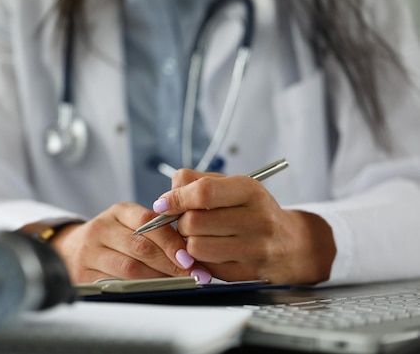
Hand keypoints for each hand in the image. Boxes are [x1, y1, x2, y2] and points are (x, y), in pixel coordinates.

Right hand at [48, 202, 211, 283]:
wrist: (71, 248)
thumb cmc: (113, 236)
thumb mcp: (130, 222)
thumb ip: (156, 229)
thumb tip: (191, 250)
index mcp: (118, 212)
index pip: (147, 222)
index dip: (170, 241)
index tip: (189, 257)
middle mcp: (102, 229)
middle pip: (140, 247)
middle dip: (170, 264)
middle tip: (192, 274)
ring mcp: (90, 253)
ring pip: (129, 269)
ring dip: (158, 278)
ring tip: (178, 284)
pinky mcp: (85, 275)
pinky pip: (116, 284)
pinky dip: (139, 289)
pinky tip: (154, 290)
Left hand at [151, 169, 335, 284]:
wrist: (293, 244)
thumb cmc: (254, 211)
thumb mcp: (232, 186)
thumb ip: (195, 182)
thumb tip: (165, 198)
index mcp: (250, 190)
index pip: (203, 192)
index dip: (175, 198)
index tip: (163, 204)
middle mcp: (256, 219)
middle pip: (193, 222)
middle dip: (181, 222)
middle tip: (188, 222)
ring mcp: (255, 249)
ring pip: (195, 247)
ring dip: (189, 243)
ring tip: (200, 236)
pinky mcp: (248, 273)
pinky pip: (206, 267)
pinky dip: (201, 260)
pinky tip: (212, 251)